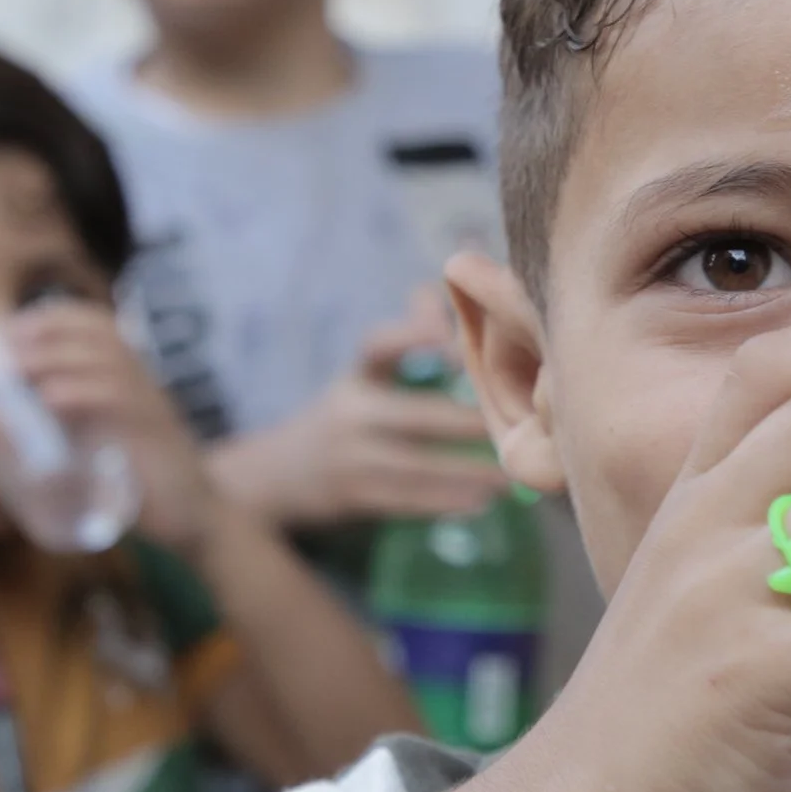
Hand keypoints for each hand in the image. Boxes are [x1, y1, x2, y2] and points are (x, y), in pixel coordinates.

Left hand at [6, 303, 221, 557]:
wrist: (196, 517)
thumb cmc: (139, 489)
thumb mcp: (93, 460)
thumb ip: (49, 450)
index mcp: (132, 380)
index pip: (98, 326)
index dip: (55, 319)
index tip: (12, 329)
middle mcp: (146, 384)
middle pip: (100, 334)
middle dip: (49, 331)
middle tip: (6, 344)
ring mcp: (154, 407)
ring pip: (109, 360)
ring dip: (59, 357)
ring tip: (19, 366)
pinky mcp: (158, 435)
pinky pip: (123, 401)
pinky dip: (84, 393)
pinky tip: (52, 398)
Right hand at [207, 290, 513, 525]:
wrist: (273, 478)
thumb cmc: (342, 419)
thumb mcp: (363, 378)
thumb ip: (404, 337)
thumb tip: (437, 289)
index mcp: (357, 377)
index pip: (378, 346)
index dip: (415, 336)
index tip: (456, 339)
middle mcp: (349, 413)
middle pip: (416, 415)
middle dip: (467, 422)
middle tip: (517, 426)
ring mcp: (347, 458)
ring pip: (417, 466)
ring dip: (466, 472)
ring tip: (509, 476)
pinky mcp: (349, 497)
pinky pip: (404, 501)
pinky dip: (444, 503)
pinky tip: (480, 502)